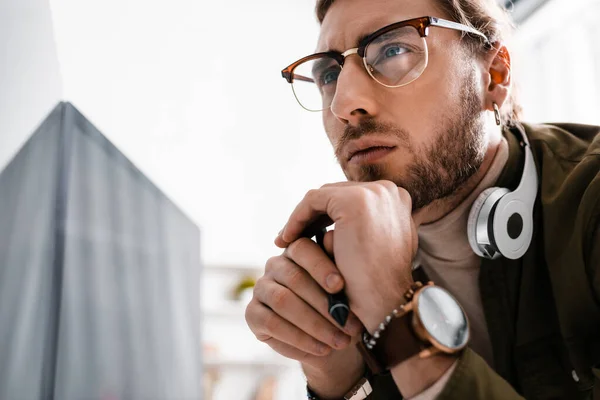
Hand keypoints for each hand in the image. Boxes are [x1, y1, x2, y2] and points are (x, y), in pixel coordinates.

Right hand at [245, 232, 364, 397]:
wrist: (331, 338)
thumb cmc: (341, 305)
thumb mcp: (346, 286)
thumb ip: (338, 263)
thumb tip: (332, 237)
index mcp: (297, 251)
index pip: (303, 249)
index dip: (321, 266)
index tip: (340, 286)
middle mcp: (275, 265)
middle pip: (295, 278)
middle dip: (325, 305)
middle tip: (350, 325)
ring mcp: (261, 288)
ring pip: (284, 302)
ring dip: (316, 325)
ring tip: (340, 341)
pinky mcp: (252, 313)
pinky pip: (273, 324)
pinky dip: (300, 339)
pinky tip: (322, 349)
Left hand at [275, 181, 418, 333]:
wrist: (386, 303)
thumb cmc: (377, 286)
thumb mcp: (375, 252)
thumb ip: (364, 233)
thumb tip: (333, 232)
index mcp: (398, 200)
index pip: (352, 200)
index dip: (326, 216)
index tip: (308, 235)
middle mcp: (389, 190)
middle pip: (337, 195)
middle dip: (312, 216)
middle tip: (290, 237)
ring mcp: (373, 193)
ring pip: (324, 197)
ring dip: (302, 218)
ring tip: (285, 240)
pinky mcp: (354, 201)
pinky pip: (313, 201)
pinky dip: (297, 218)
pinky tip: (286, 239)